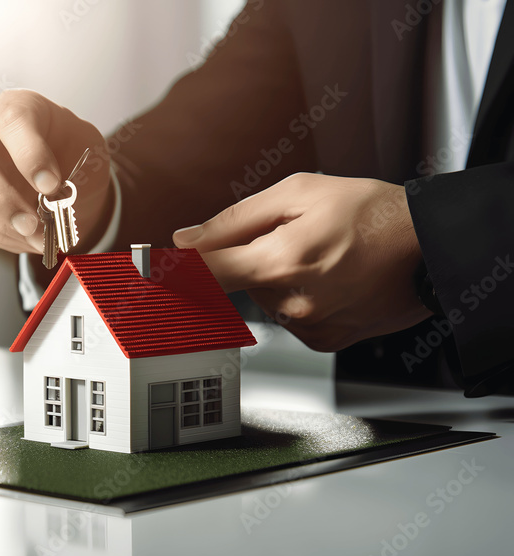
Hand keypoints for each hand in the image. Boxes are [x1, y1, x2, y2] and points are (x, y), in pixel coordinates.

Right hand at [0, 90, 111, 253]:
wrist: (67, 181)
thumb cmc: (75, 157)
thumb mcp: (90, 154)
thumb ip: (75, 173)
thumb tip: (52, 203)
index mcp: (21, 108)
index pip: (13, 121)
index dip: (29, 154)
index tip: (51, 185)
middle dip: (0, 195)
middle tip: (31, 224)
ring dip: (2, 224)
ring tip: (37, 239)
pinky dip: (2, 235)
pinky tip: (27, 238)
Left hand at [172, 173, 431, 351]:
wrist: (433, 247)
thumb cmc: (372, 212)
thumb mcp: (299, 193)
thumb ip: (234, 219)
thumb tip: (185, 240)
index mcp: (280, 261)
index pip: (204, 273)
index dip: (171, 270)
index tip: (143, 272)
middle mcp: (293, 302)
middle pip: (240, 281)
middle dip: (255, 257)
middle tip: (298, 236)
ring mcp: (311, 326)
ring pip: (267, 299)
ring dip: (280, 277)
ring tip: (325, 255)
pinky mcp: (327, 340)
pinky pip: (291, 317)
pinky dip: (302, 297)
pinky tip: (332, 279)